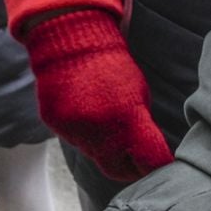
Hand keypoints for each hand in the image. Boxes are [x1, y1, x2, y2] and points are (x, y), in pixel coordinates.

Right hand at [24, 10, 174, 182]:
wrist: (70, 40)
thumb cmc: (112, 66)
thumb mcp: (139, 94)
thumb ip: (141, 127)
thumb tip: (145, 154)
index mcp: (128, 120)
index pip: (149, 164)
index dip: (155, 166)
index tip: (156, 164)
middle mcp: (99, 130)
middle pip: (116, 170)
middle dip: (127, 167)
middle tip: (132, 156)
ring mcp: (72, 128)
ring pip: (92, 154)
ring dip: (102, 146)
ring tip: (103, 119)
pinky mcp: (53, 123)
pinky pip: (72, 139)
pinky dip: (80, 132)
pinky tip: (83, 110)